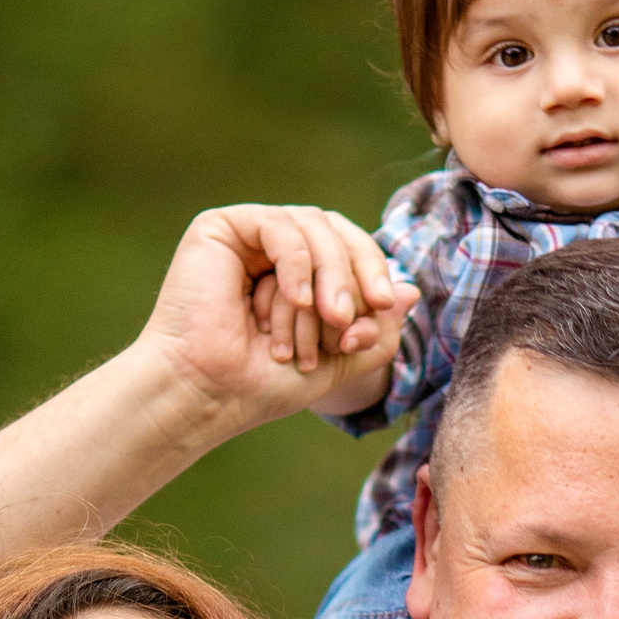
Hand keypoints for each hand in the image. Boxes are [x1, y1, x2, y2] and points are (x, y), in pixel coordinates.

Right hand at [134, 205, 416, 443]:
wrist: (207, 393)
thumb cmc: (261, 383)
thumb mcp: (338, 362)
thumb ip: (377, 331)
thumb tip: (411, 290)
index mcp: (301, 273)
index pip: (352, 250)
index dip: (374, 272)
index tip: (381, 309)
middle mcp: (275, 249)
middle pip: (338, 231)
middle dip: (355, 272)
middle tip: (352, 316)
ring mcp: (249, 236)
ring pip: (313, 226)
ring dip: (328, 274)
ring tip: (327, 318)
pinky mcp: (221, 228)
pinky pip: (279, 225)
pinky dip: (296, 262)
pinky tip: (297, 300)